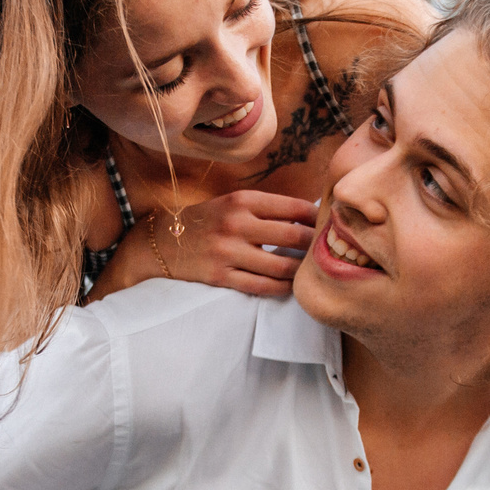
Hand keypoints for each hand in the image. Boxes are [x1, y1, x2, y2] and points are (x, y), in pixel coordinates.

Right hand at [89, 189, 319, 300]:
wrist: (161, 242)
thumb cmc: (206, 221)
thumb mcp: (232, 203)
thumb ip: (266, 209)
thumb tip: (310, 217)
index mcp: (242, 200)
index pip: (294, 208)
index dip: (317, 219)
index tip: (328, 226)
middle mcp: (236, 224)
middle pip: (294, 238)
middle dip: (315, 246)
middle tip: (326, 252)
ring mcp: (228, 252)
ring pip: (281, 267)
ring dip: (300, 271)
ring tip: (309, 272)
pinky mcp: (220, 276)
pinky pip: (262, 286)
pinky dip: (281, 288)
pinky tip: (289, 286)